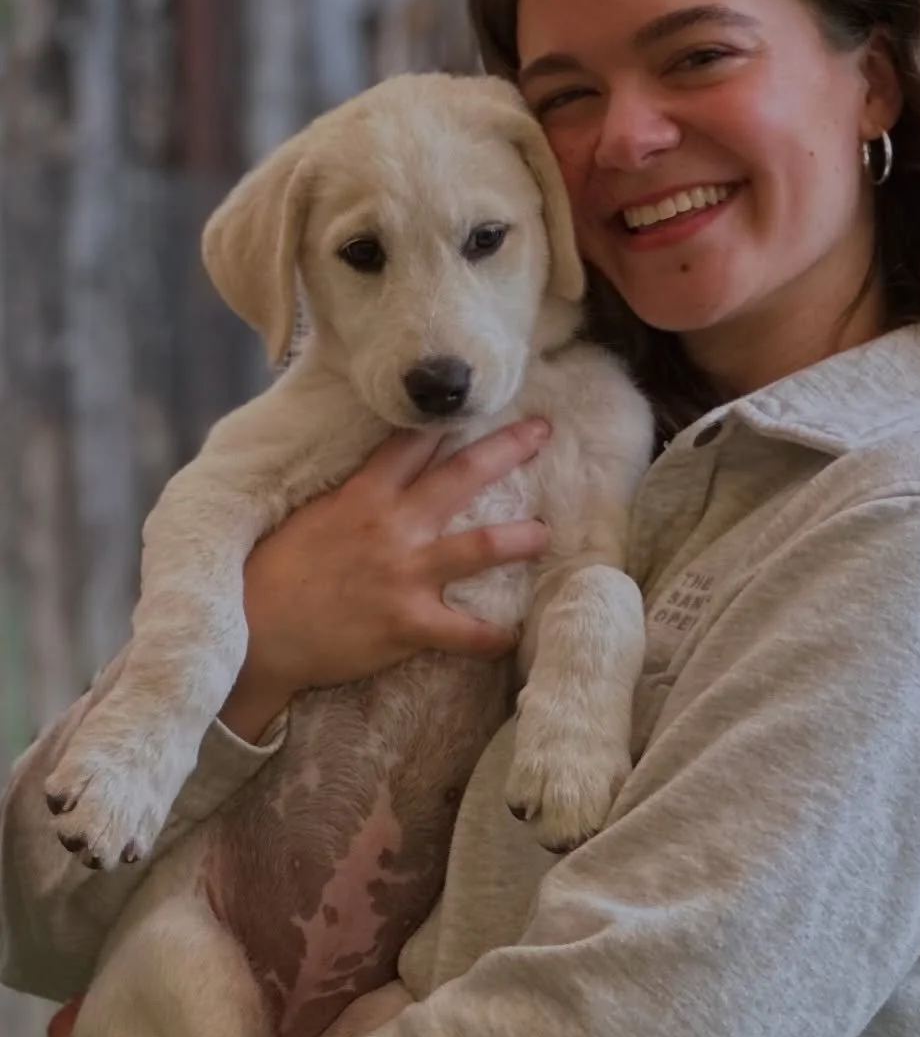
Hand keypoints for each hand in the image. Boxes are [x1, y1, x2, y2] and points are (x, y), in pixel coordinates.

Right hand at [230, 419, 551, 737]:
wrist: (255, 635)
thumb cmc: (273, 574)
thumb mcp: (309, 516)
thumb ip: (351, 495)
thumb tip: (377, 474)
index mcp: (364, 494)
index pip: (415, 441)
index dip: (451, 418)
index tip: (484, 399)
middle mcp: (392, 524)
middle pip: (463, 473)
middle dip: (508, 448)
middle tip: (543, 431)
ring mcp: (404, 573)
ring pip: (482, 545)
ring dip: (522, 538)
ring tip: (546, 535)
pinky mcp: (408, 623)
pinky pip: (467, 631)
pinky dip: (493, 636)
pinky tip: (512, 637)